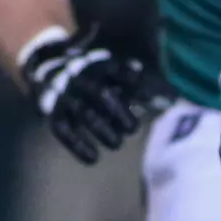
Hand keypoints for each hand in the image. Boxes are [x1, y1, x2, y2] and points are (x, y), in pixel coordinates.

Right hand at [19, 26, 168, 162]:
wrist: (47, 68)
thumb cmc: (99, 76)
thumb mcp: (120, 73)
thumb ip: (146, 85)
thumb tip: (172, 99)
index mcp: (99, 62)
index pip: (119, 72)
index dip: (136, 85)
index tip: (149, 100)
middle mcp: (79, 74)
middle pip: (102, 94)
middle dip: (120, 113)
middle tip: (133, 128)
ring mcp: (63, 92)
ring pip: (84, 113)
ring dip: (102, 131)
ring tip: (116, 144)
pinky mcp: (51, 111)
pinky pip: (63, 129)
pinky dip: (77, 145)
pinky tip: (93, 159)